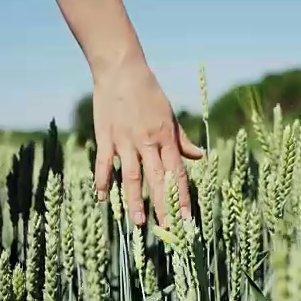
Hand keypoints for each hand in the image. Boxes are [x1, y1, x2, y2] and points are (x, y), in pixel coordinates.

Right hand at [92, 63, 203, 226]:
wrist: (121, 70)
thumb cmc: (149, 92)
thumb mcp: (170, 116)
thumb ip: (182, 140)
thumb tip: (199, 157)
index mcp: (166, 138)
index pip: (177, 174)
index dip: (183, 197)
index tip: (187, 219)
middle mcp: (147, 142)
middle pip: (157, 179)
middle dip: (164, 206)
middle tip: (168, 229)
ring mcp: (125, 140)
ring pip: (131, 175)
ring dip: (135, 200)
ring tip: (140, 222)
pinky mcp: (106, 136)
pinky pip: (104, 162)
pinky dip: (102, 180)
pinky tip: (102, 198)